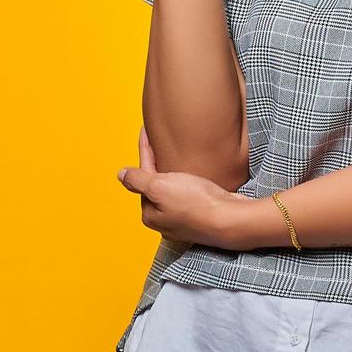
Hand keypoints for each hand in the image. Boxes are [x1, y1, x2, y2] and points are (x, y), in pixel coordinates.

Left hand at [117, 125, 251, 249]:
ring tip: (178, 155)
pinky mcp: (201, 216)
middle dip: (158, 164)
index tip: (147, 131)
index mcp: (150, 214)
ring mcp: (184, 220)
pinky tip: (195, 176)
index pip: (143, 177)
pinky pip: (188, 195)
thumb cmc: (196, 203)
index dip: (146, 152)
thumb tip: (121, 174)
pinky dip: (188, 183)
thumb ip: (138, 179)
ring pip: (173, 191)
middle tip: (161, 140)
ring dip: (174, 173)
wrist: (230, 219)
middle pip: (157, 185)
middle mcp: (164, 220)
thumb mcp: (160, 187)